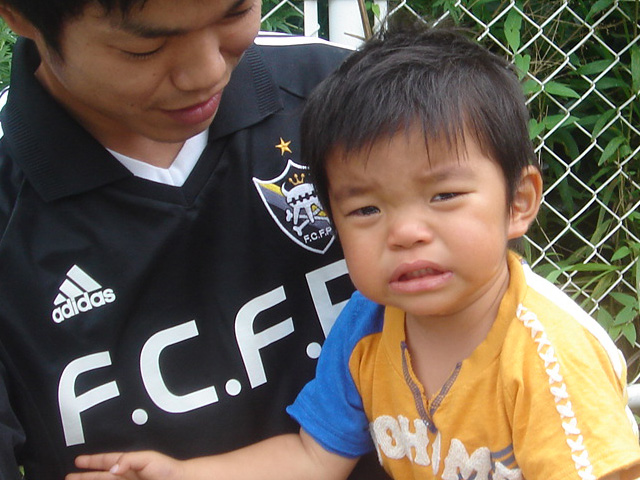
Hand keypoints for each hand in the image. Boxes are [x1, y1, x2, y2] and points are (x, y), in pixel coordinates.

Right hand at [66, 451, 184, 479]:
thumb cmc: (168, 470)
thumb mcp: (148, 459)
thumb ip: (129, 460)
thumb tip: (111, 468)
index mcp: (129, 463)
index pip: (106, 461)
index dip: (92, 461)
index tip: (78, 460)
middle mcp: (125, 475)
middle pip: (100, 476)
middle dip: (84, 476)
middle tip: (69, 477)